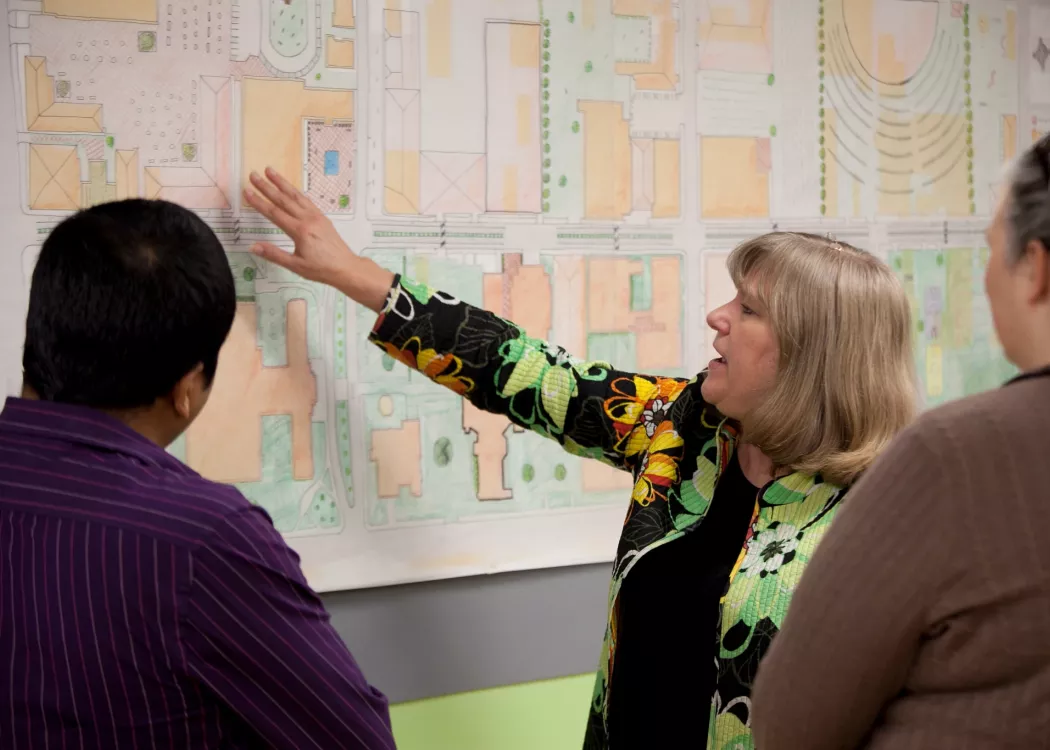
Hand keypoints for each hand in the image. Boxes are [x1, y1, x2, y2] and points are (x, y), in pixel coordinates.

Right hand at [242, 168, 392, 310]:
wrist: (345, 267)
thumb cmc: (321, 269)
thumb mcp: (295, 265)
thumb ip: (274, 254)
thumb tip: (253, 246)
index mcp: (300, 231)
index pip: (274, 213)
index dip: (259, 202)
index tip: (247, 191)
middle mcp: (308, 219)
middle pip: (283, 199)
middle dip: (266, 186)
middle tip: (253, 175)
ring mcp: (316, 216)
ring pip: (295, 196)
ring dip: (281, 182)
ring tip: (270, 170)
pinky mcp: (322, 217)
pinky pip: (306, 200)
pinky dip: (295, 191)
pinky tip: (289, 187)